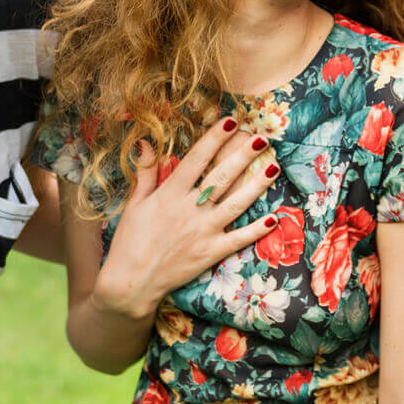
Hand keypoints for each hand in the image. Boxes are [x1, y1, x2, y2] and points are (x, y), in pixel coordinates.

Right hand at [92, 115, 280, 318]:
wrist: (131, 283)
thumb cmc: (129, 241)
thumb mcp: (135, 204)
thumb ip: (145, 172)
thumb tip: (146, 142)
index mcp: (169, 194)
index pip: (196, 160)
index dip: (214, 139)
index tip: (230, 121)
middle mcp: (189, 210)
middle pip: (221, 177)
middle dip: (242, 155)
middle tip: (261, 138)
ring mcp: (203, 232)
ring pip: (236, 203)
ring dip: (256, 185)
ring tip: (274, 167)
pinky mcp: (211, 253)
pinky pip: (239, 239)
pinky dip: (257, 229)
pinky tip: (274, 217)